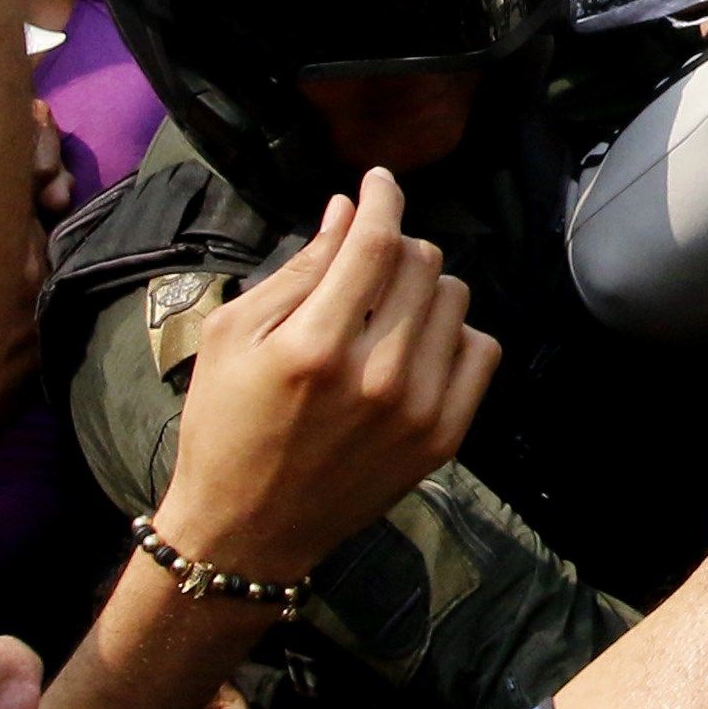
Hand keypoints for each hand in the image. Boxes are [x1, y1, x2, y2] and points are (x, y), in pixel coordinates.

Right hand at [157, 169, 498, 584]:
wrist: (249, 527)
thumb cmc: (225, 424)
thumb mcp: (232, 336)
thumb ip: (298, 269)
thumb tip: (348, 211)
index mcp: (314, 347)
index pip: (375, 244)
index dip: (383, 197)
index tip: (379, 180)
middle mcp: (377, 376)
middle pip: (422, 264)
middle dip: (395, 245)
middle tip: (367, 261)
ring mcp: (418, 410)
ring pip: (455, 300)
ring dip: (424, 287)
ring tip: (386, 308)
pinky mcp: (443, 438)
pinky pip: (482, 350)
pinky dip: (454, 334)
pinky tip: (417, 345)